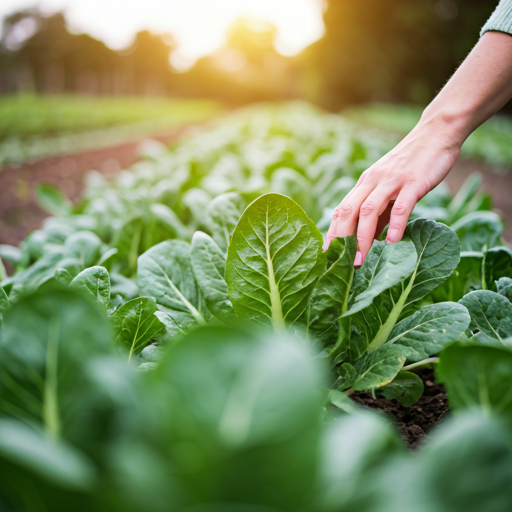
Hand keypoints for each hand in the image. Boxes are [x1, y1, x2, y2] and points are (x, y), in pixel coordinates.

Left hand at [323, 121, 460, 264]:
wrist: (436, 133)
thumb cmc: (412, 164)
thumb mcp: (390, 186)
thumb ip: (381, 211)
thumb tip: (373, 238)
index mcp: (365, 183)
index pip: (341, 209)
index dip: (332, 232)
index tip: (326, 253)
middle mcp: (372, 181)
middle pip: (348, 211)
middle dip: (342, 239)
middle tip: (339, 264)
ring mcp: (392, 181)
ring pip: (369, 210)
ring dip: (362, 237)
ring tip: (360, 260)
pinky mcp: (413, 182)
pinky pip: (401, 206)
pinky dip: (395, 225)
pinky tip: (393, 242)